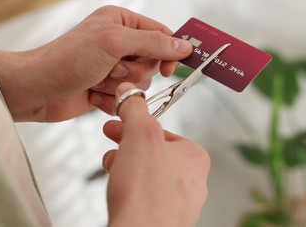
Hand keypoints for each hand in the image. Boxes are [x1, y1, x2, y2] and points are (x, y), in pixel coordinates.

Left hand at [0, 6, 191, 121]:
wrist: (38, 89)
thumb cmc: (68, 59)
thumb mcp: (114, 42)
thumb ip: (152, 43)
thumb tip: (184, 45)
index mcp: (121, 22)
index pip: (160, 34)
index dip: (169, 51)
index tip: (169, 68)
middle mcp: (118, 43)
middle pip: (152, 61)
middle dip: (133, 71)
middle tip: (113, 68)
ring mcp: (113, 67)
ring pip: (141, 82)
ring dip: (120, 86)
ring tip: (97, 81)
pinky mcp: (107, 88)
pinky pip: (126, 98)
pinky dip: (110, 99)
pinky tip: (92, 94)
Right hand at [102, 83, 209, 226]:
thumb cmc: (146, 191)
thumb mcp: (139, 135)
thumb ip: (134, 109)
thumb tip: (130, 92)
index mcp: (194, 156)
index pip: (161, 132)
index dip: (133, 126)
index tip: (117, 125)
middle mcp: (192, 180)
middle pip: (153, 153)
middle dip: (127, 147)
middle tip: (111, 146)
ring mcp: (180, 201)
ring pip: (149, 175)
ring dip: (127, 167)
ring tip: (113, 169)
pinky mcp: (166, 218)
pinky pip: (147, 196)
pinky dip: (132, 190)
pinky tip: (121, 191)